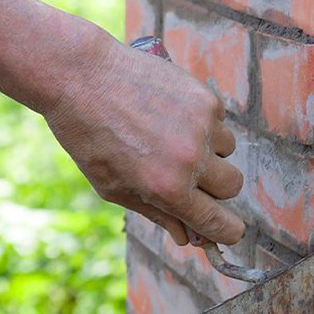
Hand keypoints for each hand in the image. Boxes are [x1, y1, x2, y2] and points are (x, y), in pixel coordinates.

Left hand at [44, 38, 244, 245]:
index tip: (229, 229)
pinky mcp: (204, 98)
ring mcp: (201, 126)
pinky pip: (219, 120)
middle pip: (232, 186)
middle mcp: (190, 160)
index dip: (227, 230)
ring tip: (172, 136)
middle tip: (192, 176)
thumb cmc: (90, 137)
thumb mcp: (113, 188)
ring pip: (228, 151)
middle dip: (216, 187)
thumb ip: (156, 214)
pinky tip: (170, 113)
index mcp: (167, 190)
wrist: (81, 76)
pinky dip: (202, 122)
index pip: (218, 222)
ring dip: (210, 150)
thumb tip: (186, 237)